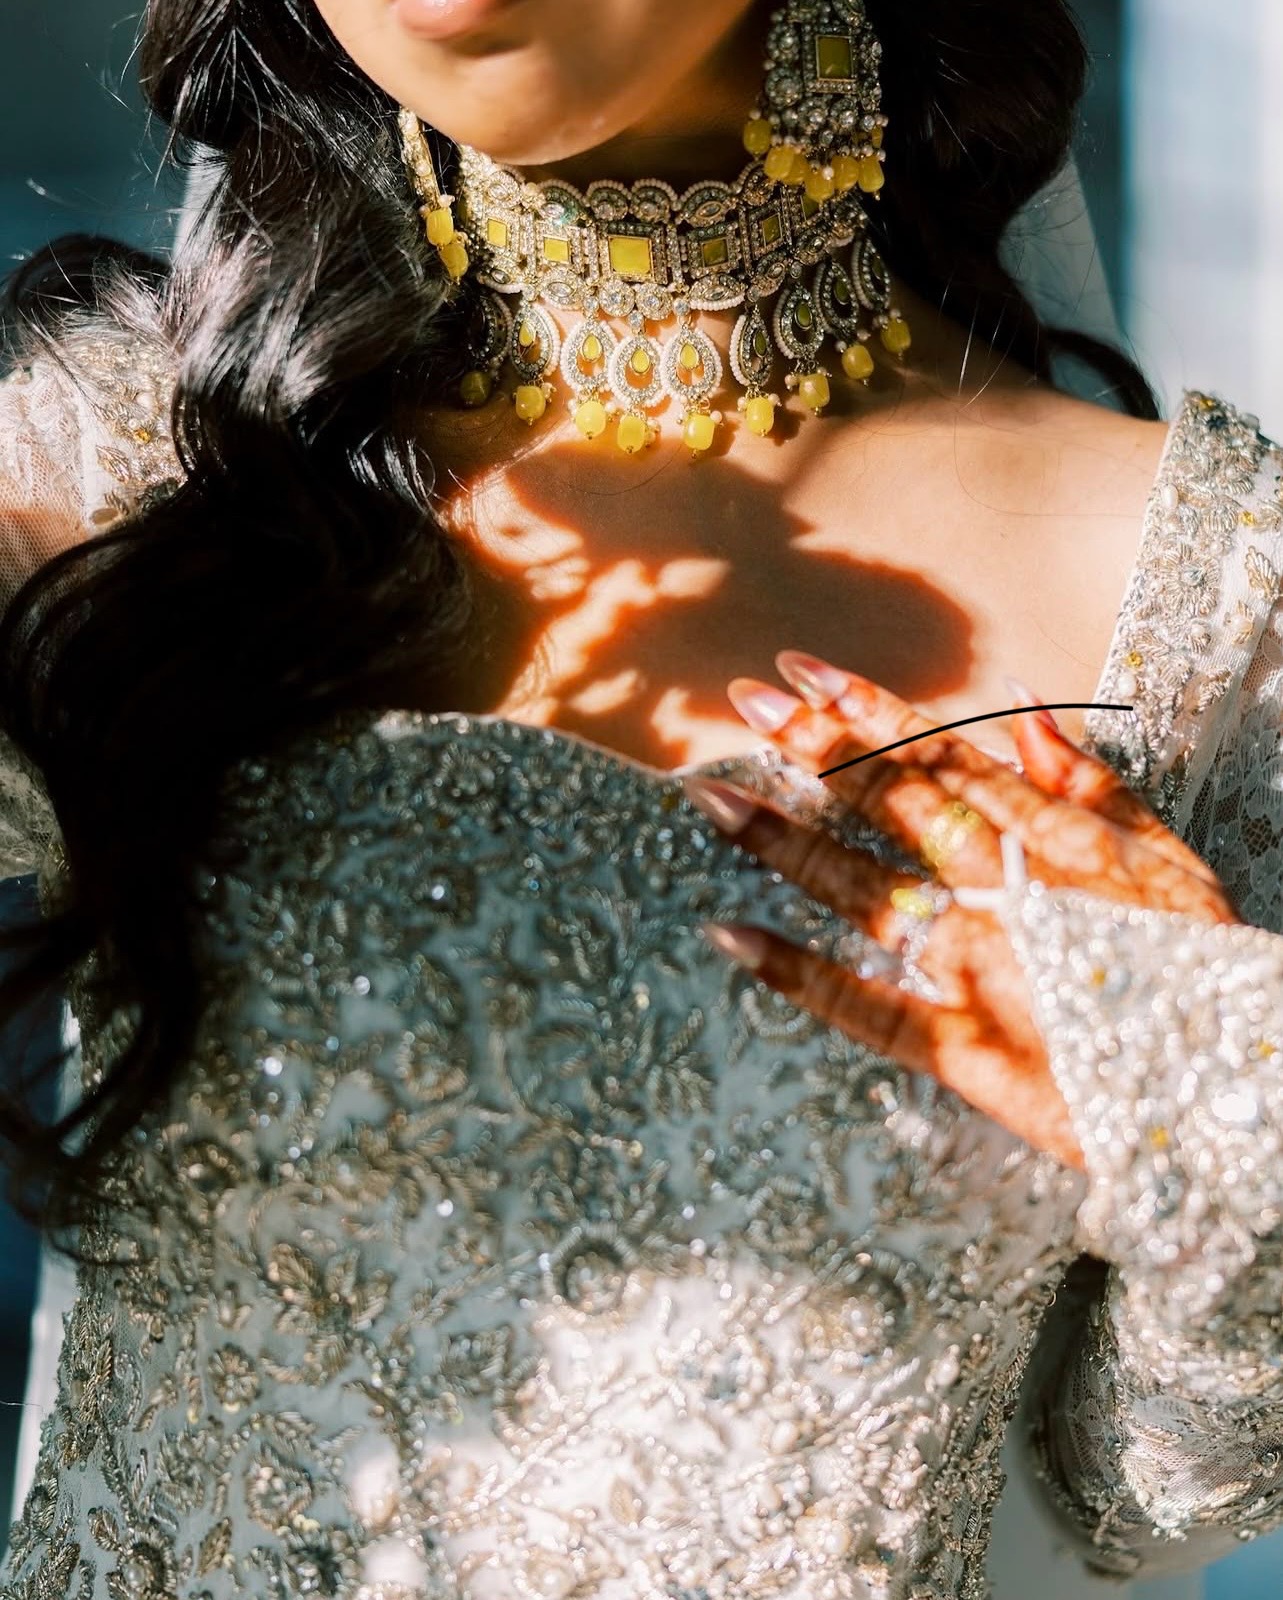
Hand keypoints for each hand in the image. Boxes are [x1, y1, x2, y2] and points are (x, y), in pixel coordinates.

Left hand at [683, 649, 1241, 1169]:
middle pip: (897, 808)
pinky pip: (868, 1009)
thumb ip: (1099, 785)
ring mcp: (984, 972)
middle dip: (816, 751)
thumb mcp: (1173, 865)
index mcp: (1058, 844)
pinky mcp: (966, 1052)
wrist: (1237, 1094)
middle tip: (743, 705)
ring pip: (869, 892)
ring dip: (786, 842)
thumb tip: (1027, 704)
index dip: (870, 712)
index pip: (946, 758)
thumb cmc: (1204, 974)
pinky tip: (732, 936)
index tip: (806, 673)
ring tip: (712, 798)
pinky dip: (799, 975)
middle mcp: (1011, 895)